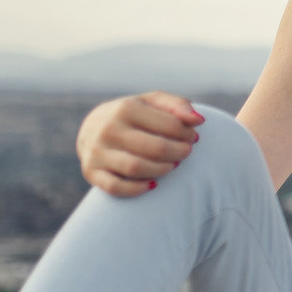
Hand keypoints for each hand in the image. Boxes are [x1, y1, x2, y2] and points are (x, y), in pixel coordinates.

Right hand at [78, 93, 203, 196]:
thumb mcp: (152, 103)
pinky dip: (137, 189)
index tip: (192, 137)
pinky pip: (116, 187)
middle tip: (186, 153)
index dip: (187, 133)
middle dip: (178, 153)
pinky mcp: (91, 173)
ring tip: (172, 165)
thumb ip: (177, 105)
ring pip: (136, 168)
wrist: (91, 128)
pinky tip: (153, 184)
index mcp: (126, 108)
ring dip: (162, 170)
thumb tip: (199, 120)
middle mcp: (108, 129)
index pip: (169, 124)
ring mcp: (97, 152)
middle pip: (156, 148)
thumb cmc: (133, 115)